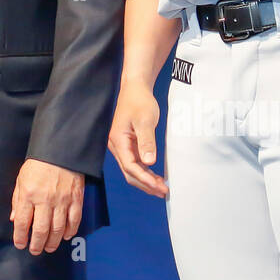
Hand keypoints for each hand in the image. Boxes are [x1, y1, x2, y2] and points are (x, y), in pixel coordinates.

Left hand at [10, 159, 83, 254]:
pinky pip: (74, 221)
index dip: (20, 237)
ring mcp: (62, 201)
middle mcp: (45, 200)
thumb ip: (17, 200)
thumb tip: (14, 219)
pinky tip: (66, 236)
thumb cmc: (38, 163)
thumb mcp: (21, 178)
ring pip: (58, 229)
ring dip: (53, 242)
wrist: (60, 149)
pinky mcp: (76, 199)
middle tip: (35, 250)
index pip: (22, 222)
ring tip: (49, 247)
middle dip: (37, 244)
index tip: (20, 244)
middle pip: (40, 230)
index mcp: (28, 194)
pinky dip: (70, 231)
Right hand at [108, 77, 168, 197]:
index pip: (129, 166)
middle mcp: (116, 145)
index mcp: (117, 140)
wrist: (135, 88)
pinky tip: (156, 176)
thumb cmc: (139, 101)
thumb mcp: (145, 120)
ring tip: (161, 188)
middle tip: (163, 192)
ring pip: (132, 169)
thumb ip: (146, 141)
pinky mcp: (128, 143)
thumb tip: (149, 162)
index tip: (159, 187)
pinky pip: (135, 162)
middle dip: (145, 184)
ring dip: (146, 180)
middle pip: (128, 172)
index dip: (144, 178)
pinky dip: (145, 171)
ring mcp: (122, 145)